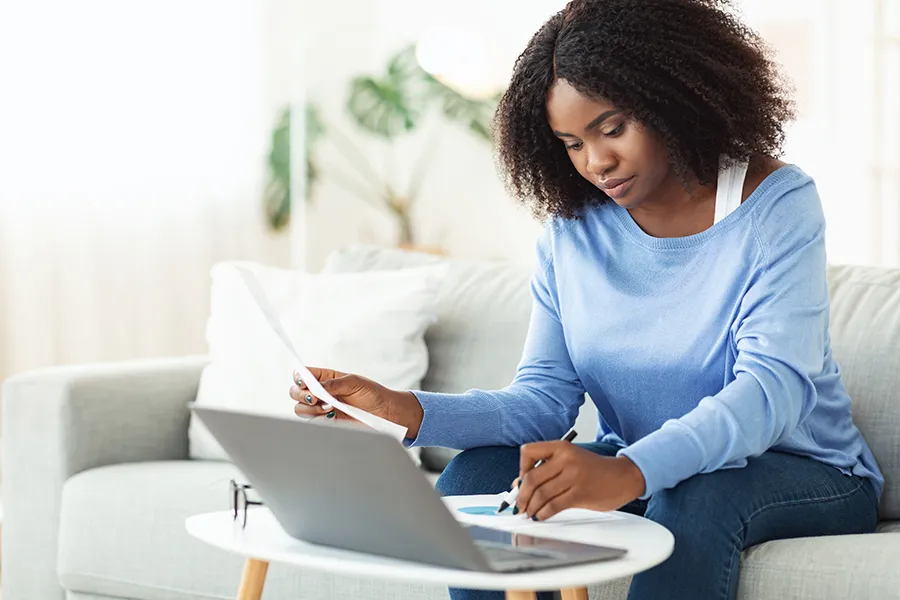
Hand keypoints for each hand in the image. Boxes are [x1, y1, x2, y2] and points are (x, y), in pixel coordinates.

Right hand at [289, 368, 423, 437]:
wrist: (385, 414)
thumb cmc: (373, 394)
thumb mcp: (354, 382)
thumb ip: (333, 384)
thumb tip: (316, 388)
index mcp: (327, 378)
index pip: (303, 374)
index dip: (299, 378)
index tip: (306, 383)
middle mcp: (321, 392)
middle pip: (295, 391)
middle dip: (302, 395)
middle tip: (316, 399)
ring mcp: (322, 408)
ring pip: (299, 408)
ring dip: (310, 408)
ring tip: (329, 407)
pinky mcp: (326, 423)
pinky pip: (310, 422)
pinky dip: (317, 419)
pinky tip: (332, 416)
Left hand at [514, 442, 645, 520]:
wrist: (622, 476)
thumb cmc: (593, 470)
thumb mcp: (569, 461)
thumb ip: (546, 469)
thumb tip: (518, 486)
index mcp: (561, 447)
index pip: (528, 452)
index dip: (520, 468)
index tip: (521, 481)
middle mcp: (566, 459)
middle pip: (531, 478)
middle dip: (521, 495)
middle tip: (519, 505)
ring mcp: (573, 476)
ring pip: (541, 494)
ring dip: (531, 507)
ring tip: (529, 512)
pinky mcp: (580, 494)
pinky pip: (553, 506)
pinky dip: (543, 513)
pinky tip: (540, 516)